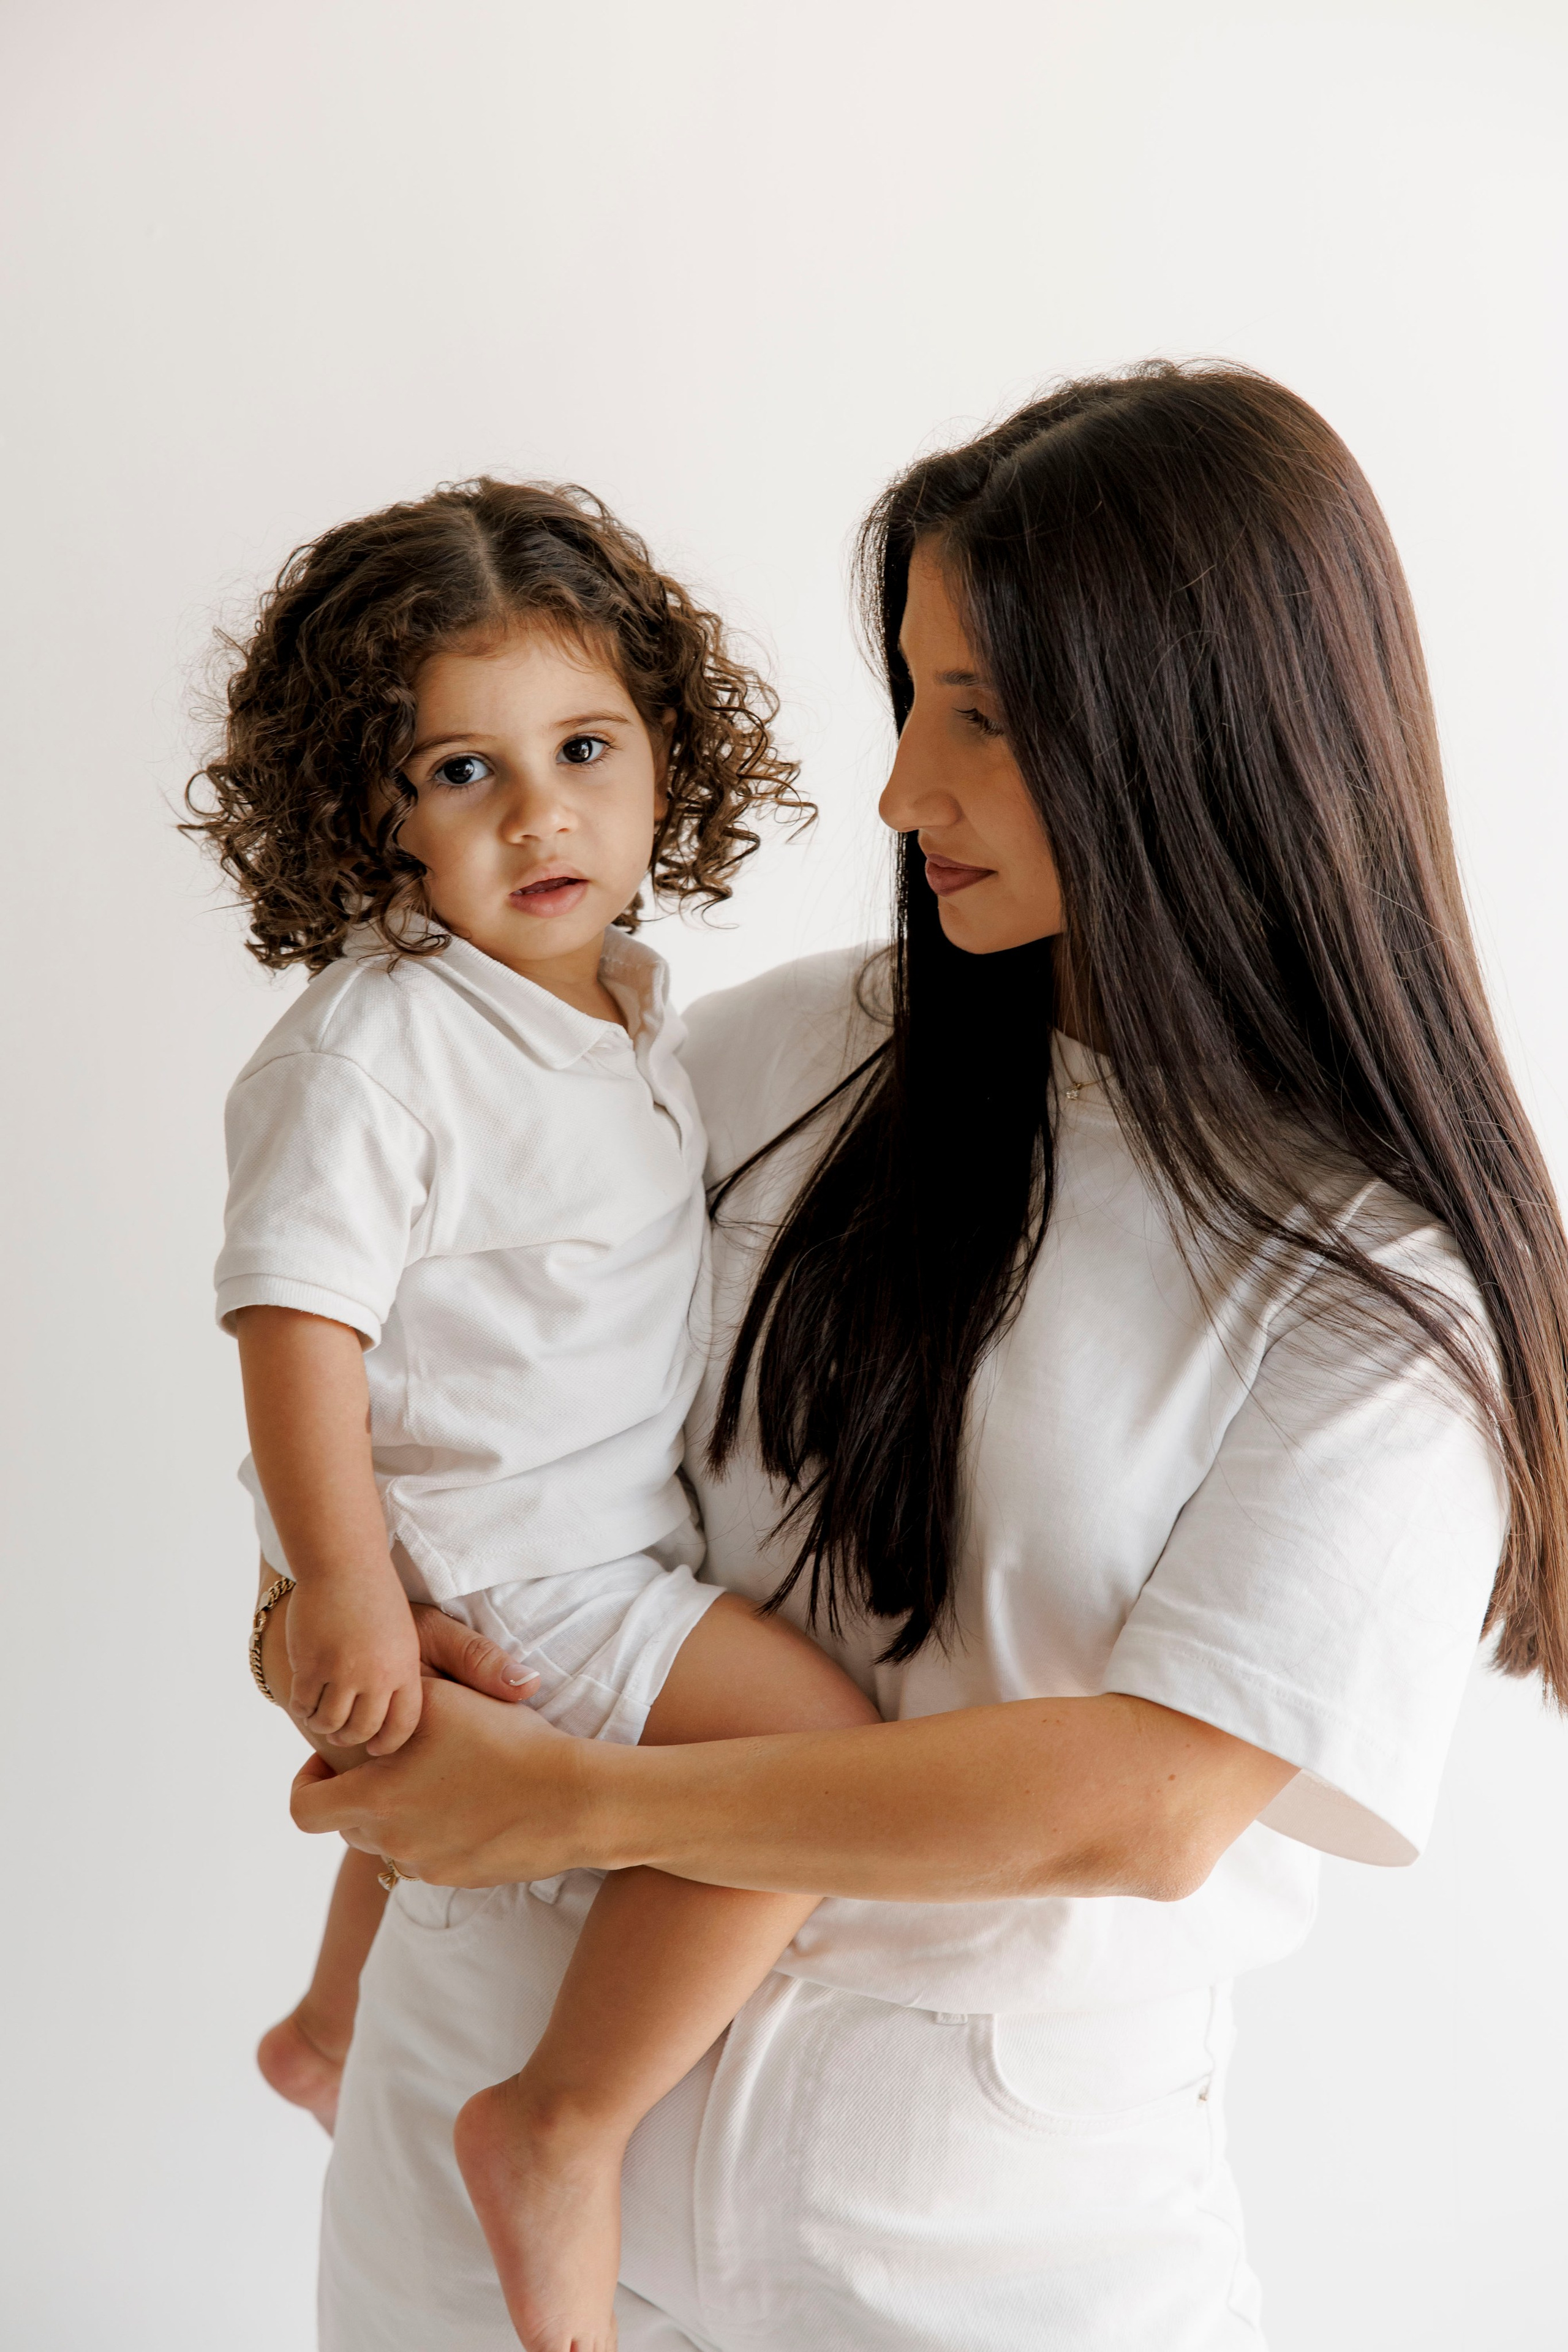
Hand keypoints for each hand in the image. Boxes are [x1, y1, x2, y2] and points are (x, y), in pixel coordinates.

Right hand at [285, 1567, 424, 1753]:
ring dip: (322, 1724)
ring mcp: (342, 1671)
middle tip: (340, 1734)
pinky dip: (302, 1708)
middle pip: (363, 1730)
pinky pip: (304, 1704)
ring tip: (320, 1717)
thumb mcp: (403, 1635)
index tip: (376, 1748)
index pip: (403, 1724)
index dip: (388, 1743)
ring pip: (330, 1722)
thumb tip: (388, 1721)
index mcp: (404, 1667)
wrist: (343, 1563)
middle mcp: (376, 1674)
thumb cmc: (374, 1598)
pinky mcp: (311, 1664)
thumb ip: (396, 1675)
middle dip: (350, 1738)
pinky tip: (303, 1701)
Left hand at [291, 1675, 593, 1884]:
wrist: (573, 1800)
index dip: (307, 1781)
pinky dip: (436, 1830)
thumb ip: (392, 1701)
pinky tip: (471, 1799)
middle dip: (359, 1792)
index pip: (304, 1808)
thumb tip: (368, 1704)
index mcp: (375, 1800)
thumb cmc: (505, 1743)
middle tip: (393, 1759)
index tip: (332, 1759)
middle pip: (347, 1824)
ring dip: (399, 1812)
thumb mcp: (440, 1700)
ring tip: (439, 1775)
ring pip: (390, 1841)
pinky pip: (429, 1855)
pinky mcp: (462, 1878)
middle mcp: (393, 1843)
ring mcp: (428, 1866)